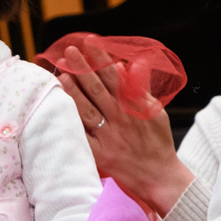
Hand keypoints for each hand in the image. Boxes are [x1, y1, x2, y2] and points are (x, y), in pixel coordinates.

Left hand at [59, 63, 190, 213]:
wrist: (160, 177)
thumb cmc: (158, 142)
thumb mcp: (156, 112)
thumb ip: (140, 89)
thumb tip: (127, 65)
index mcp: (134, 107)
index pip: (115, 77)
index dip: (101, 59)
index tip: (90, 43)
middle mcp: (120, 120)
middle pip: (98, 91)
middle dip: (83, 69)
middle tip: (69, 51)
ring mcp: (109, 138)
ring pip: (88, 112)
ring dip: (74, 93)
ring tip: (62, 74)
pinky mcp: (101, 156)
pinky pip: (83, 138)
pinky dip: (72, 125)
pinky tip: (61, 111)